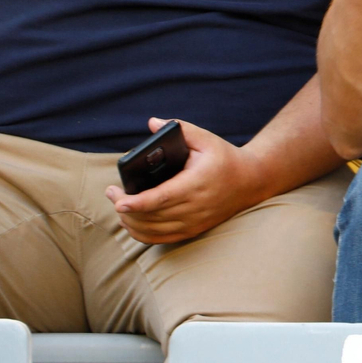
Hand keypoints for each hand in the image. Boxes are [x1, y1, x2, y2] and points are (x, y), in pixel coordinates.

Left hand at [104, 117, 261, 244]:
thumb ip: (181, 129)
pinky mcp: (193, 230)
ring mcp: (194, 222)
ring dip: (132, 222)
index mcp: (196, 183)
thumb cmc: (225, 158)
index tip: (118, 200)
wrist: (251, 181)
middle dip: (126, 208)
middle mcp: (195, 207)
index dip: (137, 202)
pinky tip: (131, 223)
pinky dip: (143, 234)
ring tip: (118, 206)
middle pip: (153, 216)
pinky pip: (162, 239)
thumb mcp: (206, 138)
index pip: (161, 198)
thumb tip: (152, 123)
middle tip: (110, 192)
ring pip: (155, 231)